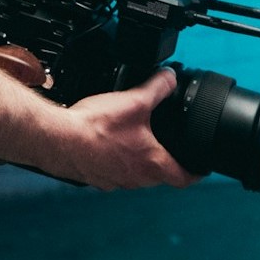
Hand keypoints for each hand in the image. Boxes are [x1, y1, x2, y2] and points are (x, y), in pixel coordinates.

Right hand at [51, 69, 202, 191]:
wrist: (58, 140)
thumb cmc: (94, 128)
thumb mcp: (133, 101)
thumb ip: (157, 88)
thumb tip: (170, 78)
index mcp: (152, 163)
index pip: (184, 178)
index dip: (196, 172)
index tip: (201, 168)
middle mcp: (136, 178)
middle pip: (160, 176)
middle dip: (166, 162)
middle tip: (169, 147)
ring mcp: (115, 181)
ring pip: (136, 175)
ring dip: (139, 162)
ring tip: (136, 141)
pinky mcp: (97, 178)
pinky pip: (114, 172)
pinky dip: (116, 161)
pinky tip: (107, 144)